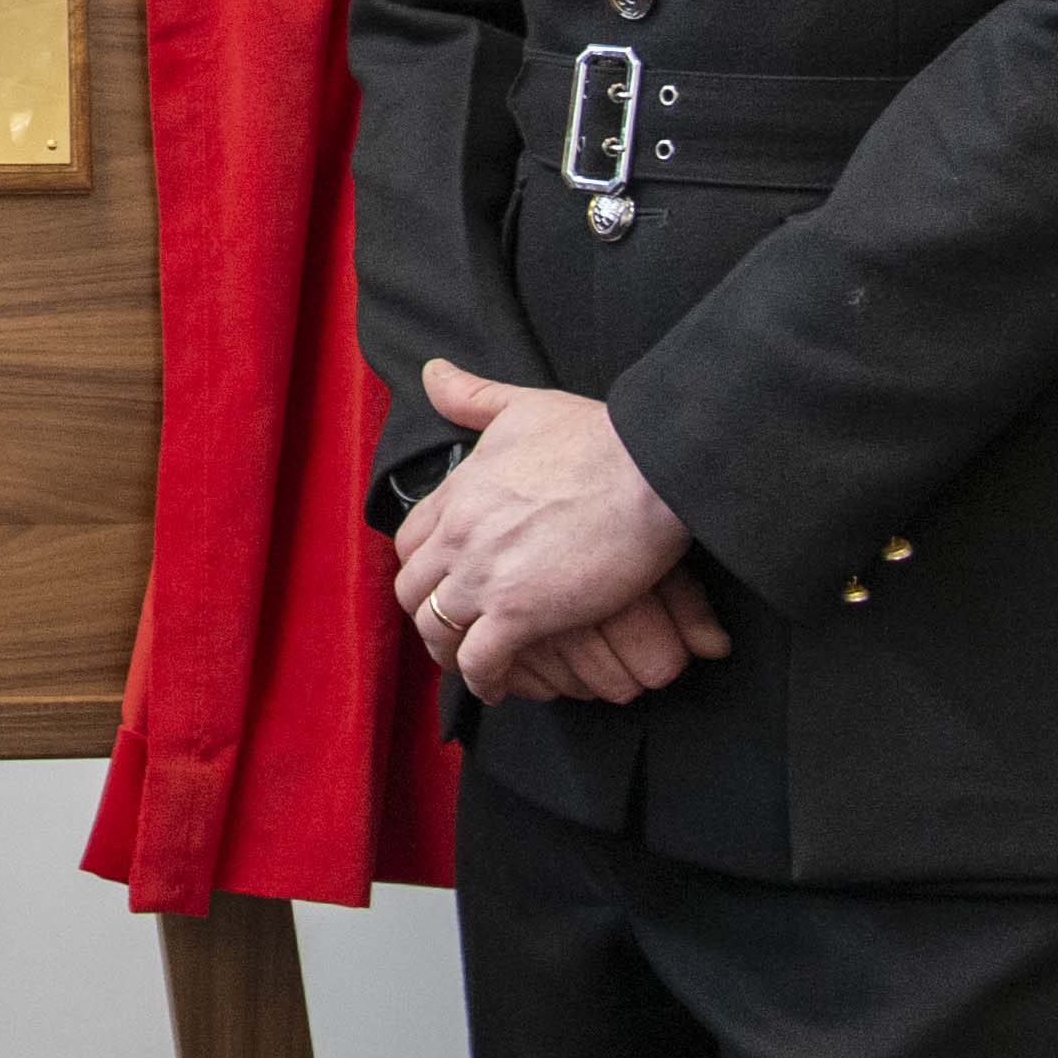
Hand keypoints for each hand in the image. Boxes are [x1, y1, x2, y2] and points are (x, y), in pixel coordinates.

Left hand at [387, 361, 704, 703]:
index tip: (439, 583)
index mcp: (458, 492)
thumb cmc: (597, 437)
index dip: (421, 568)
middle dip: (427, 613)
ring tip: (468, 665)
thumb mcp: (522, 407)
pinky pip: (479, 662)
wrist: (647, 470)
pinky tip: (495, 686)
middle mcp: (458, 535)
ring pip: (436, 629)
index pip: (410, 542)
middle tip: (451, 629)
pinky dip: (480, 680)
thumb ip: (471, 396)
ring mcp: (483, 576)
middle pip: (414, 590)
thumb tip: (431, 371)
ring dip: (447, 652)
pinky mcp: (519, 614)